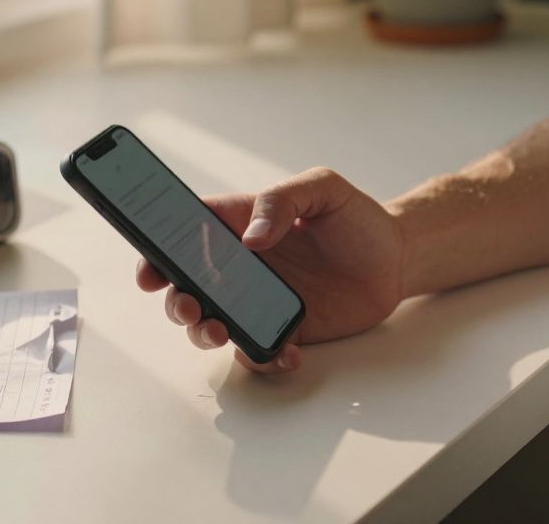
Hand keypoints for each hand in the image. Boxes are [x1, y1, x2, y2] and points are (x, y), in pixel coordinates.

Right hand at [135, 168, 406, 373]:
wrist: (398, 259)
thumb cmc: (357, 217)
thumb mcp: (324, 189)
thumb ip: (282, 200)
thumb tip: (251, 236)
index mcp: (240, 223)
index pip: (186, 232)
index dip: (157, 250)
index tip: (150, 270)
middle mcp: (241, 264)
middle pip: (187, 285)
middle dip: (176, 300)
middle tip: (189, 305)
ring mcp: (259, 300)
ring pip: (212, 322)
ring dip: (205, 332)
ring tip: (221, 331)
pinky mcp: (285, 329)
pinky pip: (258, 351)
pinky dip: (263, 358)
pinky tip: (287, 352)